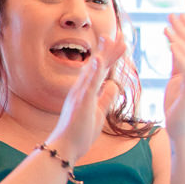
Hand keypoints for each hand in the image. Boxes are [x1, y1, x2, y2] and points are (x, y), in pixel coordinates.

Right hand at [46, 30, 122, 163]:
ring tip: (111, 38)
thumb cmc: (78, 135)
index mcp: (86, 92)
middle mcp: (80, 89)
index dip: (111, 57)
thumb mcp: (98, 114)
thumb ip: (105, 99)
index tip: (121, 45)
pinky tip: (98, 59)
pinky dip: (93, 71)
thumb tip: (113, 86)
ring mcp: (79, 94)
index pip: (101, 71)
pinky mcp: (80, 102)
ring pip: (92, 70)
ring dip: (103, 54)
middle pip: (97, 65)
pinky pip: (88, 85)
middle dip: (109, 49)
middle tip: (120, 34)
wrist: (63, 149)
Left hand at [160, 13, 184, 140]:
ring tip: (167, 26)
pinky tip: (171, 44)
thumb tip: (174, 45)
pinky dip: (180, 54)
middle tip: (172, 14)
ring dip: (179, 38)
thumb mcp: (176, 80)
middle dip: (184, 28)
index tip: (177, 16)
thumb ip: (177, 63)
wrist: (183, 132)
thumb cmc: (178, 108)